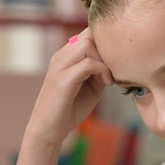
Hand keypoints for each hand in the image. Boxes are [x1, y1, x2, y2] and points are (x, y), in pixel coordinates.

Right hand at [30, 28, 112, 147]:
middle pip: (89, 34)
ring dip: (104, 59)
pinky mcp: (62, 80)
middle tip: (114, 69)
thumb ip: (101, 72)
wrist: (48, 131)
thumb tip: (116, 62)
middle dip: (107, 49)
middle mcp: (60, 57)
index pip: (87, 33)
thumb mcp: (91, 88)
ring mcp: (59, 67)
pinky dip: (102, 70)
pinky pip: (87, 63)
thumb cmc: (69, 110)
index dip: (105, 43)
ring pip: (87, 43)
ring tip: (109, 77)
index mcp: (65, 56)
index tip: (114, 63)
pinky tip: (106, 83)